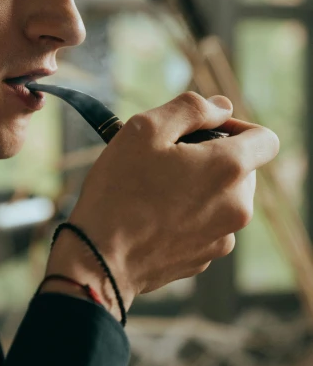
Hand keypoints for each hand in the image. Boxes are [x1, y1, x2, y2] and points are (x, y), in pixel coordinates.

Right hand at [45, 92, 278, 316]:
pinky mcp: (205, 258)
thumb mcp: (145, 129)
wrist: (99, 259)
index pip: (266, 139)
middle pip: (242, 170)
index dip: (237, 127)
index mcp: (229, 168)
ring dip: (198, 188)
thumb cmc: (118, 190)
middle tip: (165, 161)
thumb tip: (222, 106)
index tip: (203, 132)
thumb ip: (191, 108)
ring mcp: (223, 237)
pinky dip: (187, 216)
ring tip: (155, 191)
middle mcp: (237, 206)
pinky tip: (152, 218)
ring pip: (222, 199)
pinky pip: (206, 226)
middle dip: (211, 159)